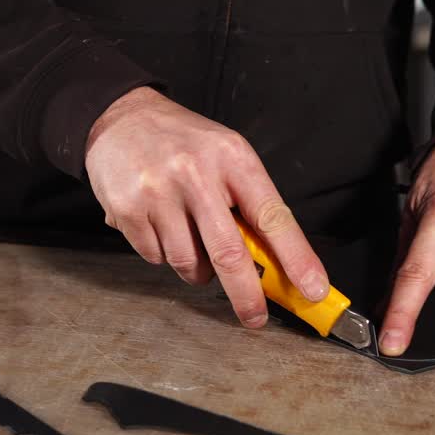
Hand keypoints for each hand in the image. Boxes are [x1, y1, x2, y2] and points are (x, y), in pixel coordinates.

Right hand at [84, 87, 328, 326]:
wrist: (121, 117)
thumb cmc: (185, 143)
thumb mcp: (227, 157)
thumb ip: (249, 204)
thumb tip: (275, 265)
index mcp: (233, 158)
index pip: (272, 216)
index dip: (296, 258)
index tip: (313, 289)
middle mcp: (196, 173)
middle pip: (229, 253)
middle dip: (247, 295)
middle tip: (256, 317)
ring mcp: (158, 191)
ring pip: (188, 262)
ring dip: (197, 270)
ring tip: (192, 242)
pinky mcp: (126, 209)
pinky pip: (155, 257)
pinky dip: (163, 254)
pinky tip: (161, 225)